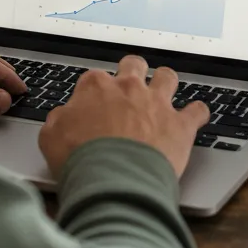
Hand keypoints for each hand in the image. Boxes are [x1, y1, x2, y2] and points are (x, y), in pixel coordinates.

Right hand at [38, 55, 210, 179]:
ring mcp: (157, 104)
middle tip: (130, 87)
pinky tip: (196, 116)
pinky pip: (197, 110)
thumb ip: (59, 119)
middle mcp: (129, 88)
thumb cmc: (80, 160)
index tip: (93, 105)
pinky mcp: (180, 124)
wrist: (113, 181)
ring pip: (167, 77)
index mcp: (96, 87)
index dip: (94, 93)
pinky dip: (197, 113)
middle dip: (132, 72)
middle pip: (134, 65)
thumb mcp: (50, 137)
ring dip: (165, 83)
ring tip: (163, 93)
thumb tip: (63, 116)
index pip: (95, 78)